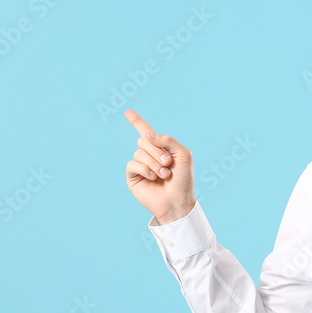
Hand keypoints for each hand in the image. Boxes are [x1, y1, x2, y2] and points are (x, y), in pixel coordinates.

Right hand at [124, 109, 195, 223]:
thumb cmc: (183, 179)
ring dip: (154, 163)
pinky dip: (146, 170)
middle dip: (157, 151)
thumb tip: (147, 135)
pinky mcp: (133, 176)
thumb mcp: (183, 155)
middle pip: (143, 140)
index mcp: (161, 148)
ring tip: (164, 175)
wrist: (178, 200)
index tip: (127, 112)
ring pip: (139, 152)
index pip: (146, 132)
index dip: (137, 121)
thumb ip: (168, 140)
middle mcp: (148, 155)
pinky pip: (133, 164)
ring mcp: (140, 165)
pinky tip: (153, 179)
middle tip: (168, 163)